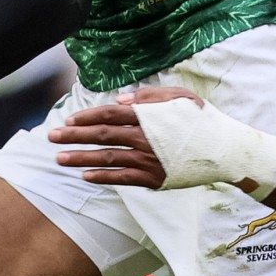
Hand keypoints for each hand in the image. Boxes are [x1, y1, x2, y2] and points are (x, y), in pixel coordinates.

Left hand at [51, 85, 197, 187]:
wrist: (224, 151)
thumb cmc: (202, 120)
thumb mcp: (181, 97)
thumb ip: (150, 97)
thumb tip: (121, 99)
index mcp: (149, 116)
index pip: (110, 114)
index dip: (87, 116)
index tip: (69, 119)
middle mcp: (145, 138)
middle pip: (102, 135)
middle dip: (74, 136)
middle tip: (51, 137)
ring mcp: (148, 160)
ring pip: (107, 158)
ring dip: (80, 159)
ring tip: (59, 159)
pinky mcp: (154, 179)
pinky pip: (122, 179)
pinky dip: (102, 177)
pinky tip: (84, 176)